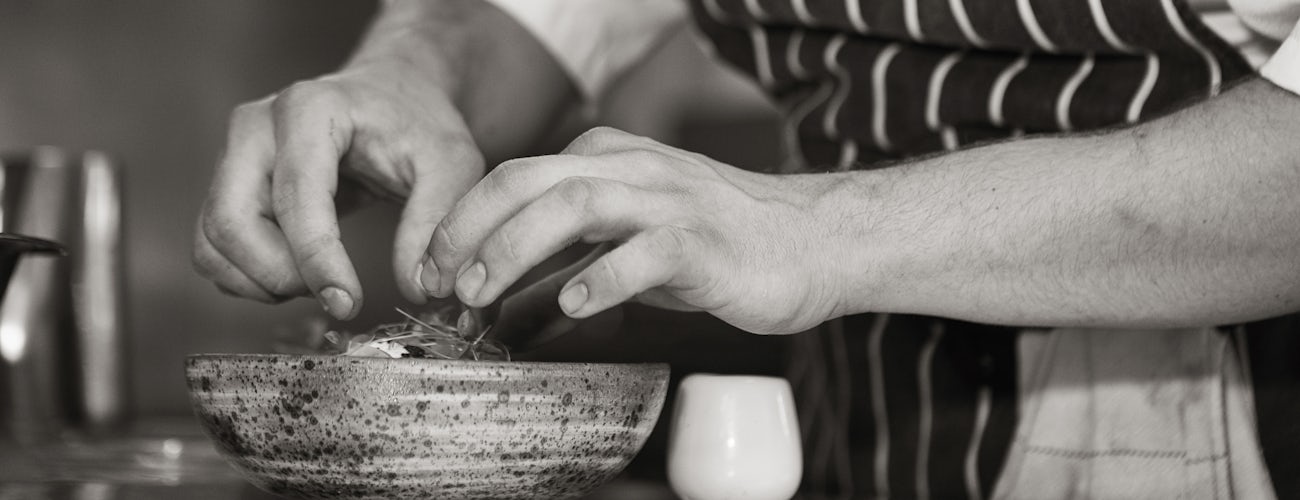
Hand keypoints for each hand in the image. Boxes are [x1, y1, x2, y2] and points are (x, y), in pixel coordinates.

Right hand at [192, 63, 483, 318]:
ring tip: (321, 280)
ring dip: (261, 282)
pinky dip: (247, 278)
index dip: (316, 260)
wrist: (390, 97)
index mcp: (309, 110)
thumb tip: (417, 285)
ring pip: (214, 241)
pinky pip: (212, 248)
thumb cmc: (417, 123)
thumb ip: (435, 222)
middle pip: (231, 222)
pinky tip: (297, 274)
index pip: (294, 197)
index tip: (347, 303)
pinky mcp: (227, 184)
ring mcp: (233, 154)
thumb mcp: (452, 163)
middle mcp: (256, 127)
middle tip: (335, 292)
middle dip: (280, 275)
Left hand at [422, 127, 844, 334]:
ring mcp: (670, 200)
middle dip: (473, 229)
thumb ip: (570, 266)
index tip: (433, 272)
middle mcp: (634, 169)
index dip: (463, 223)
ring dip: (517, 246)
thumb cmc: (721, 246)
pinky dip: (602, 276)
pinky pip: (646, 251)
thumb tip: (504, 308)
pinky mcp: (704, 240)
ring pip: (578, 201)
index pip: (516, 177)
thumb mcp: (631, 247)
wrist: (813, 243)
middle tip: (442, 281)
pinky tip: (572, 303)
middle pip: (531, 180)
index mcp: (610, 161)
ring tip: (483, 291)